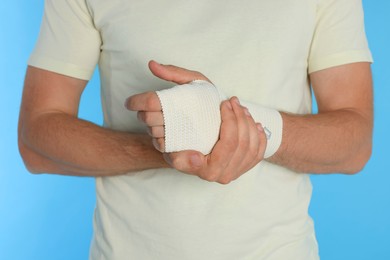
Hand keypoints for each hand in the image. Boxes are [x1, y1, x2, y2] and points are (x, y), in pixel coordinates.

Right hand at [127, 60, 266, 183]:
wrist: (199, 143)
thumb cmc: (186, 122)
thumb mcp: (181, 99)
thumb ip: (170, 80)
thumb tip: (153, 65)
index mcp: (191, 162)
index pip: (221, 147)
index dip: (229, 124)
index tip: (225, 103)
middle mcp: (210, 174)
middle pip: (236, 145)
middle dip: (238, 117)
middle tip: (232, 100)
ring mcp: (228, 173)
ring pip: (247, 149)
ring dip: (248, 122)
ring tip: (241, 107)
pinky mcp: (241, 170)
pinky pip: (256, 155)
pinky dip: (259, 136)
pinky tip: (256, 124)